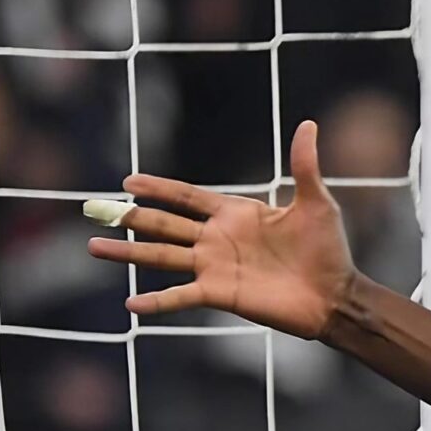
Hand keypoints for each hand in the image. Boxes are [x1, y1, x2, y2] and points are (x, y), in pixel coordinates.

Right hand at [84, 121, 356, 341]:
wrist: (336, 295)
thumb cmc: (329, 250)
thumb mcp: (317, 203)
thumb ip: (304, 166)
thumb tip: (309, 125)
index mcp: (235, 214)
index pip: (186, 196)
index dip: (159, 188)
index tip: (128, 181)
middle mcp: (217, 239)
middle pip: (163, 224)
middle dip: (130, 217)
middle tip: (94, 208)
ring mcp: (215, 267)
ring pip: (161, 256)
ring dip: (128, 253)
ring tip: (94, 247)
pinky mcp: (219, 293)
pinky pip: (181, 296)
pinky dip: (156, 301)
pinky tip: (130, 306)